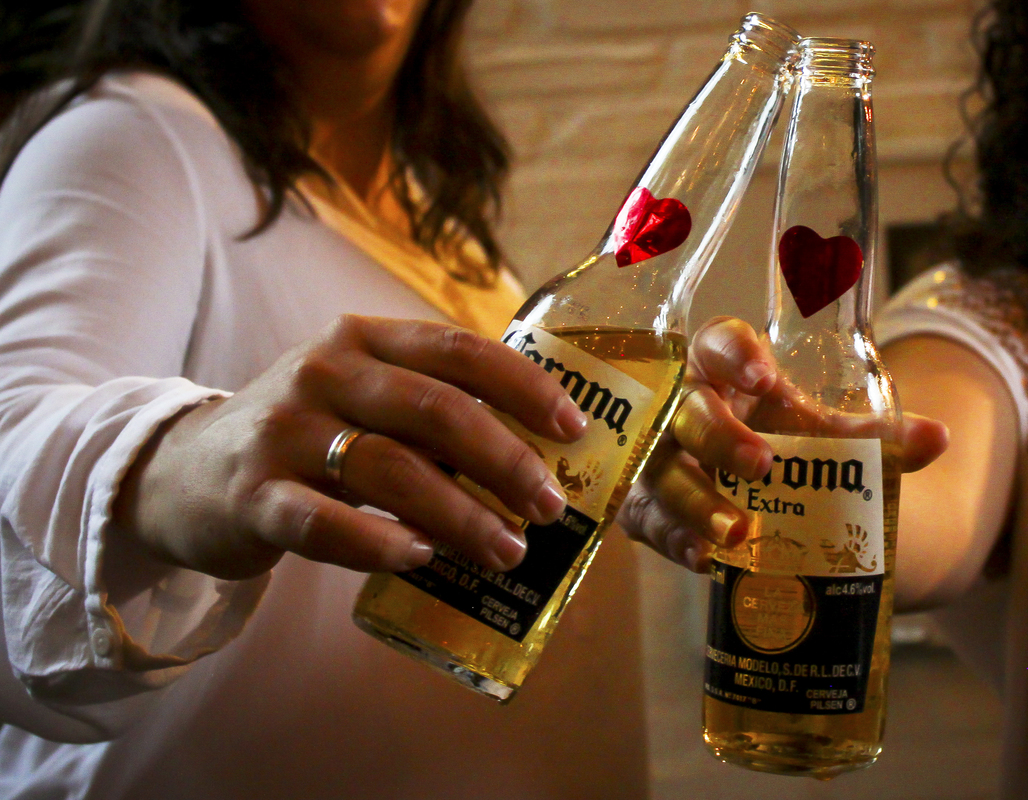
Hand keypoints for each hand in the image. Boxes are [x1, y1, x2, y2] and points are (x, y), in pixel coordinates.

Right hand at [112, 316, 587, 580]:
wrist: (189, 469)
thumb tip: (539, 458)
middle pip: (436, 411)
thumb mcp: (364, 396)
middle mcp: (325, 372)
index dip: (525, 388)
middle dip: (505, 461)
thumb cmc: (309, 436)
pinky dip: (378, 542)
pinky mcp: (253, 494)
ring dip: (461, 516)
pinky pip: (323, 521)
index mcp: (365, 339)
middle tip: (548, 508)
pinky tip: (420, 558)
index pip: (460, 350)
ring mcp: (284, 431)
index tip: (574, 430)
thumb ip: (433, 410)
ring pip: (390, 469)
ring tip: (506, 551)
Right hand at [618, 316, 948, 572]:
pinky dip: (676, 539)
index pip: (718, 343)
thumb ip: (878, 440)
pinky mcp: (647, 506)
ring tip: (736, 533)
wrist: (763, 494)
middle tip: (761, 466)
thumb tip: (937, 438)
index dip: (734, 354)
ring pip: (661, 469)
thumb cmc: (789, 445)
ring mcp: (660, 457)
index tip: (763, 377)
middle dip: (720, 436)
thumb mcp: (832, 440)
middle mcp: (684, 406)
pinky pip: (649, 520)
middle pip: (687, 408)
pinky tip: (705, 561)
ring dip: (695, 500)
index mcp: (727, 370)